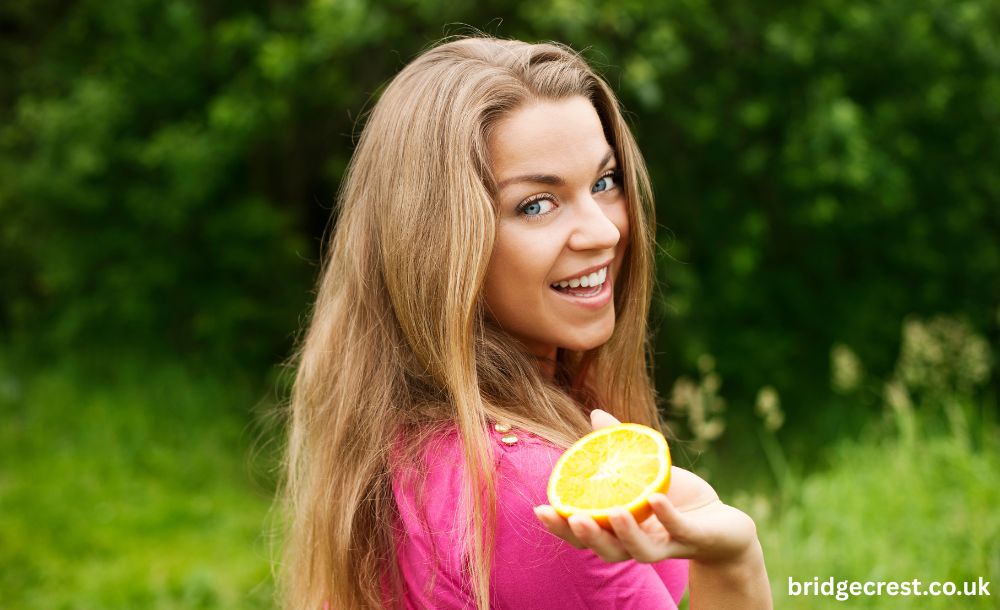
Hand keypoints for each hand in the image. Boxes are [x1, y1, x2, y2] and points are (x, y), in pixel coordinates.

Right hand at [533, 409, 757, 565]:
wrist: (723, 523)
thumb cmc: (677, 497)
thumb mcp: (646, 469)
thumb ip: (619, 445)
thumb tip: (596, 414)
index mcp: (620, 530)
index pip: (584, 534)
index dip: (561, 526)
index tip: (540, 509)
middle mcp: (638, 543)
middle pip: (606, 549)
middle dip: (585, 535)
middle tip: (569, 517)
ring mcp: (666, 543)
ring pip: (639, 549)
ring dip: (623, 533)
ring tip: (613, 512)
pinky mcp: (694, 538)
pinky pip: (677, 529)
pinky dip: (666, 515)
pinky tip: (656, 496)